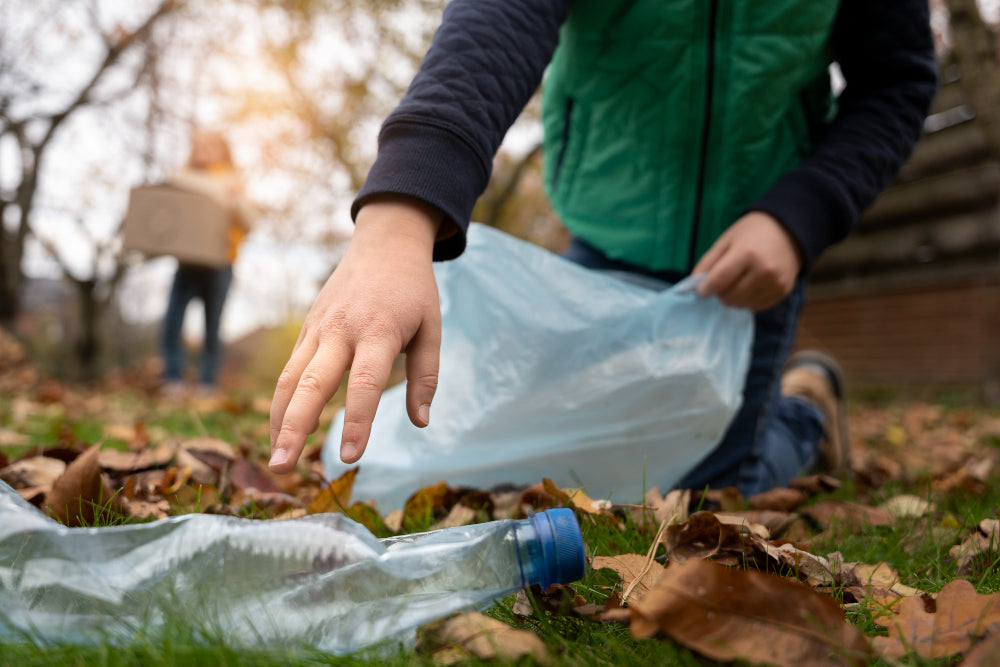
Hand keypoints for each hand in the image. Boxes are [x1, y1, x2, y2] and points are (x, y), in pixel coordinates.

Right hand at [268, 198, 442, 471]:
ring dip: (279, 421)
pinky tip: (282, 432)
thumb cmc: (413, 291)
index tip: (350, 458)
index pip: (365, 384)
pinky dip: (282, 403)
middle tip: (283, 467)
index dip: (357, 422)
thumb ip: (426, 377)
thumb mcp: (432, 328)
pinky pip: (289, 369)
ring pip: (290, 379)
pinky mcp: (308, 329)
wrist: (384, 243)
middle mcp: (342, 331)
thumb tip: (420, 422)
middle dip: (295, 427)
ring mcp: (319, 328)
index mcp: (379, 331)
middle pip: (311, 384)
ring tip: (277, 460)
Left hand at [693, 212, 803, 311]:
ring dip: (733, 297)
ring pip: (741, 305)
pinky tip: (751, 285)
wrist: (789, 230)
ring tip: (738, 281)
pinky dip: (748, 300)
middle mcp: (764, 271)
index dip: (705, 289)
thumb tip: (692, 285)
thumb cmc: (752, 232)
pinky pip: (756, 307)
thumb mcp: (726, 240)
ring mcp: (775, 283)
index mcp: (747, 253)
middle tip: (722, 281)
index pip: (718, 281)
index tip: (701, 290)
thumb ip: (707, 262)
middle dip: (720, 293)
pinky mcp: (783, 291)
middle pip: (729, 297)